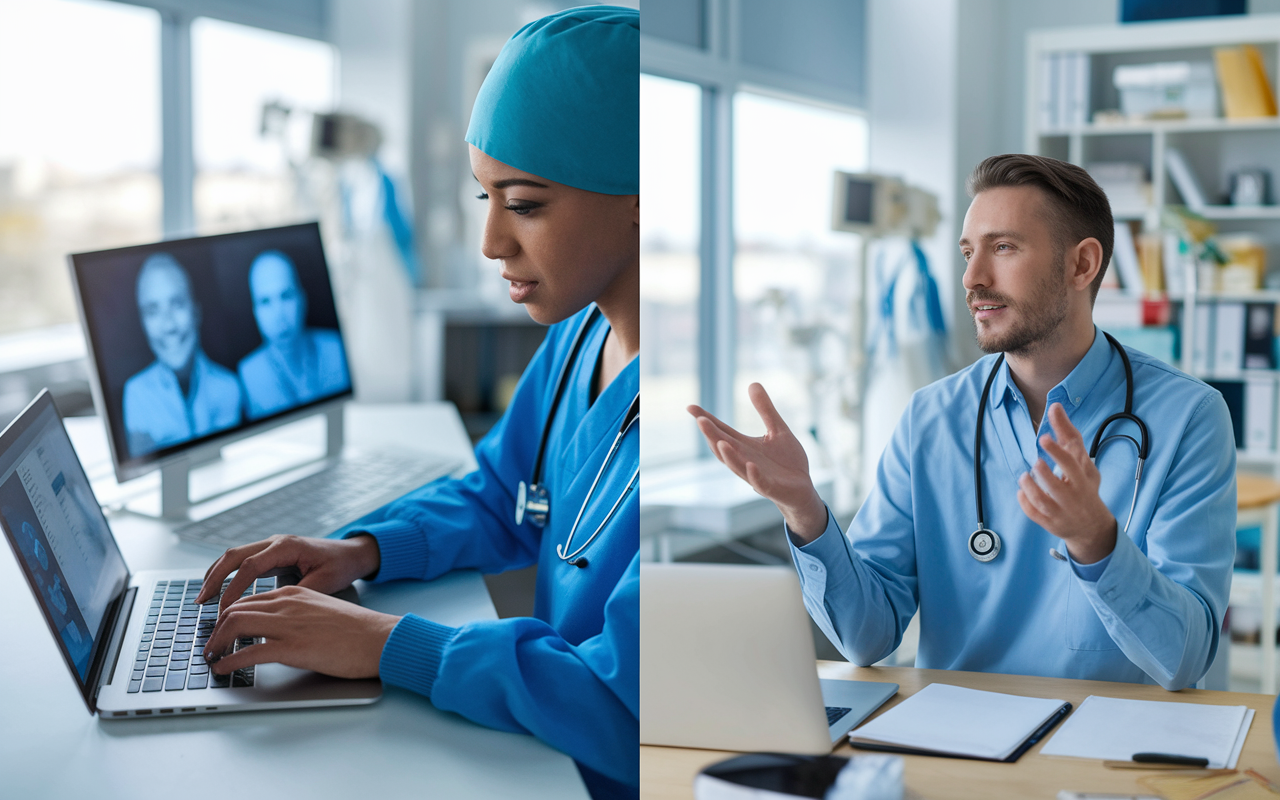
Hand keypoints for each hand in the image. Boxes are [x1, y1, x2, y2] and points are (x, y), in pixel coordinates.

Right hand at [195, 534, 381, 614]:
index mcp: (287, 546)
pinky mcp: (271, 553)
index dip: (234, 587)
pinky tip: (218, 590)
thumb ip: (298, 593)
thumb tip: (272, 609)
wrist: (352, 553)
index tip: (223, 608)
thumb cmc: (340, 566)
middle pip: (234, 555)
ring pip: (234, 555)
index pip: (251, 566)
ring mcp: (271, 545)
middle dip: (214, 578)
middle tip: (200, 601)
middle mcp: (275, 542)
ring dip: (216, 574)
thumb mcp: (323, 583)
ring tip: (203, 597)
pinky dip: (227, 574)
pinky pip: (242, 561)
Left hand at [202, 585, 399, 678]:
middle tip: (210, 646)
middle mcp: (287, 604)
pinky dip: (230, 662)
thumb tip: (278, 630)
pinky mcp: (293, 648)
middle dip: (215, 629)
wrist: (379, 638)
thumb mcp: (322, 610)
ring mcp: (289, 625)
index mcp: (294, 593)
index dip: (227, 616)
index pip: (249, 600)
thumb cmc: (357, 630)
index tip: (220, 631)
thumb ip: (298, 614)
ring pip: (235, 625)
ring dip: (216, 643)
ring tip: (211, 657)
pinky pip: (249, 653)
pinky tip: (224, 669)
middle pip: (235, 610)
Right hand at [687, 383, 826, 540]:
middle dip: (712, 436)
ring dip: (727, 456)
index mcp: (745, 446)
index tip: (690, 407)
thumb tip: (752, 383)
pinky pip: (760, 482)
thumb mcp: (777, 429)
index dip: (706, 419)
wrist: (803, 490)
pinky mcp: (771, 488)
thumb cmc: (787, 462)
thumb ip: (765, 409)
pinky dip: (754, 475)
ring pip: (737, 466)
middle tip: (700, 420)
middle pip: (723, 447)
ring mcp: (756, 475)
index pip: (721, 431)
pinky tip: (751, 465)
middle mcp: (745, 460)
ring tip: (719, 442)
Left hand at [1017, 403, 1116, 563]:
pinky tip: (1022, 491)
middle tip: (1036, 462)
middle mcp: (1072, 497)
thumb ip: (1068, 435)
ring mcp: (1060, 511)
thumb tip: (1055, 407)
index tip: (1045, 437)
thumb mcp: (1083, 462)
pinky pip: (1034, 515)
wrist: (1093, 527)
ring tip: (1024, 476)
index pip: (1071, 463)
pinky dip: (1026, 503)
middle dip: (1045, 473)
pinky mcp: (1050, 523)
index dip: (1058, 450)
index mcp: (1082, 480)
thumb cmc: (1084, 487)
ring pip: (1043, 501)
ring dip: (1031, 488)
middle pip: (1057, 486)